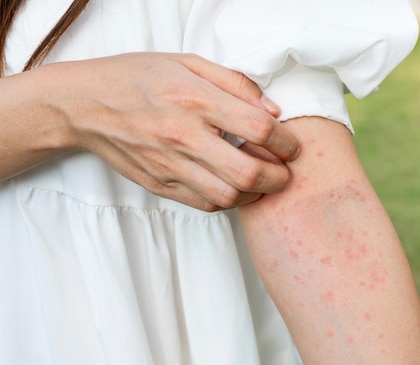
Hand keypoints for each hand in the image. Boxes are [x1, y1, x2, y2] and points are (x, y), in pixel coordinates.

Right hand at [51, 52, 298, 210]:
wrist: (85, 104)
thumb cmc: (138, 77)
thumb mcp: (188, 62)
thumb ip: (235, 84)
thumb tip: (272, 110)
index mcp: (195, 100)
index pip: (258, 129)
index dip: (286, 141)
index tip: (292, 144)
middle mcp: (184, 136)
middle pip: (248, 172)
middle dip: (279, 177)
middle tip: (286, 172)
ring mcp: (170, 165)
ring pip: (228, 196)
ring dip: (255, 194)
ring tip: (262, 181)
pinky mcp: (160, 184)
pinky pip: (204, 204)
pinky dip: (228, 201)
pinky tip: (233, 186)